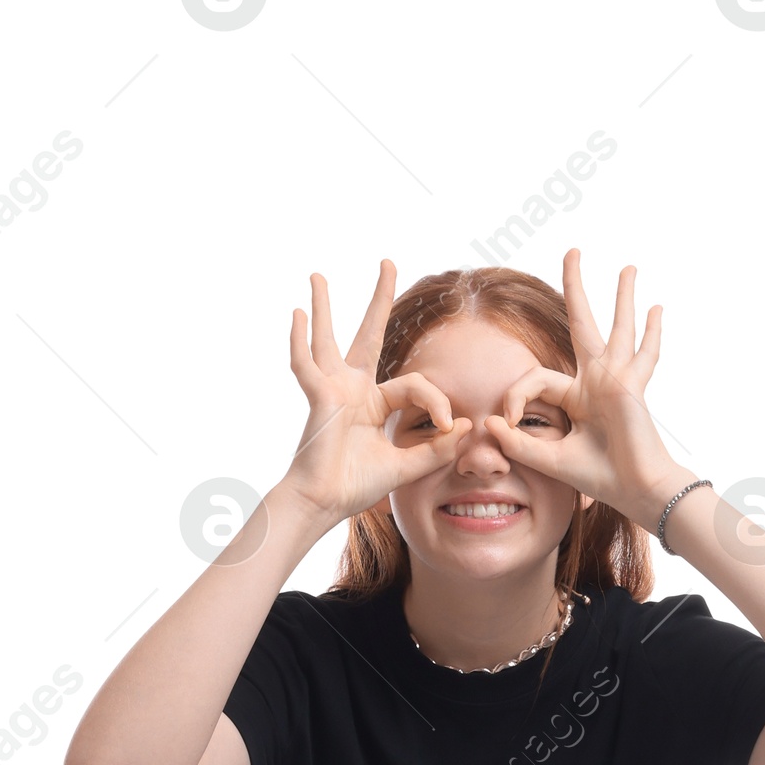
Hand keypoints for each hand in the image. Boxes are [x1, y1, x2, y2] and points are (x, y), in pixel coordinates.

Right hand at [280, 260, 468, 525]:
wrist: (324, 503)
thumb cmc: (356, 486)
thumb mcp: (406, 466)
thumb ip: (436, 449)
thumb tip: (467, 426)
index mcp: (374, 403)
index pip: (415, 384)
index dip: (436, 400)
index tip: (450, 425)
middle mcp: (353, 389)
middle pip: (369, 334)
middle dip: (380, 298)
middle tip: (388, 262)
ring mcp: (332, 390)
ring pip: (329, 339)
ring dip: (324, 306)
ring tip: (318, 275)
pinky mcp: (319, 397)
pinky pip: (305, 365)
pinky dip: (299, 341)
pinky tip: (297, 314)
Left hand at [485, 250, 688, 531]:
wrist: (635, 491)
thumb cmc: (600, 477)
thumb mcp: (551, 460)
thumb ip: (520, 443)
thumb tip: (489, 425)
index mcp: (576, 398)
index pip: (536, 378)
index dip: (516, 396)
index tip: (509, 421)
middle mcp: (596, 382)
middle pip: (581, 324)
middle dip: (575, 287)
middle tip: (573, 251)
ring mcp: (616, 379)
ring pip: (617, 327)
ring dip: (622, 296)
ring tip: (628, 267)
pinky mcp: (630, 385)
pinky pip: (643, 354)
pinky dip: (651, 333)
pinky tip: (657, 308)